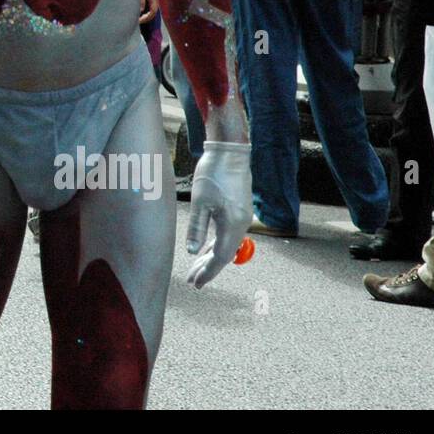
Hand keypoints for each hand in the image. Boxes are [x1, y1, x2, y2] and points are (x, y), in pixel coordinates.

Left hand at [185, 139, 251, 288]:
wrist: (230, 150)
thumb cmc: (214, 173)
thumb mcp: (200, 201)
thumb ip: (197, 227)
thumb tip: (193, 252)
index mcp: (233, 224)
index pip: (220, 257)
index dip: (208, 272)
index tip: (195, 283)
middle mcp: (241, 224)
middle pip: (224, 254)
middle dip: (207, 268)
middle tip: (191, 280)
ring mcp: (242, 217)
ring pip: (226, 244)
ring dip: (211, 256)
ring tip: (196, 268)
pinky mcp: (238, 209)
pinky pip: (227, 234)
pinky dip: (216, 244)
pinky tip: (207, 248)